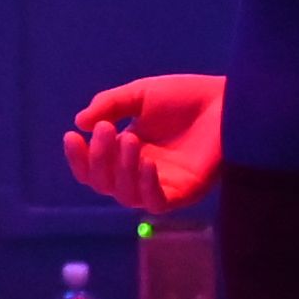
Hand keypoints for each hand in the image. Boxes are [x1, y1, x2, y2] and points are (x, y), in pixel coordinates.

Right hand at [63, 74, 227, 210]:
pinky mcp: (185, 192)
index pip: (95, 168)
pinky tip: (147, 162)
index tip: (72, 136)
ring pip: (126, 196)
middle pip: (105, 184)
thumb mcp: (140, 94)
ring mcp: (163, 184)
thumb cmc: (187, 96)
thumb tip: (80, 123)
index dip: (80, 158)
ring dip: (121, 170)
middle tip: (107, 130)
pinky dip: (147, 186)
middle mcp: (142, 172)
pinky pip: (157, 203)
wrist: (227, 99)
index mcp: (128, 152)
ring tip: (129, 138)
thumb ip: (110, 105)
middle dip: (99, 159)